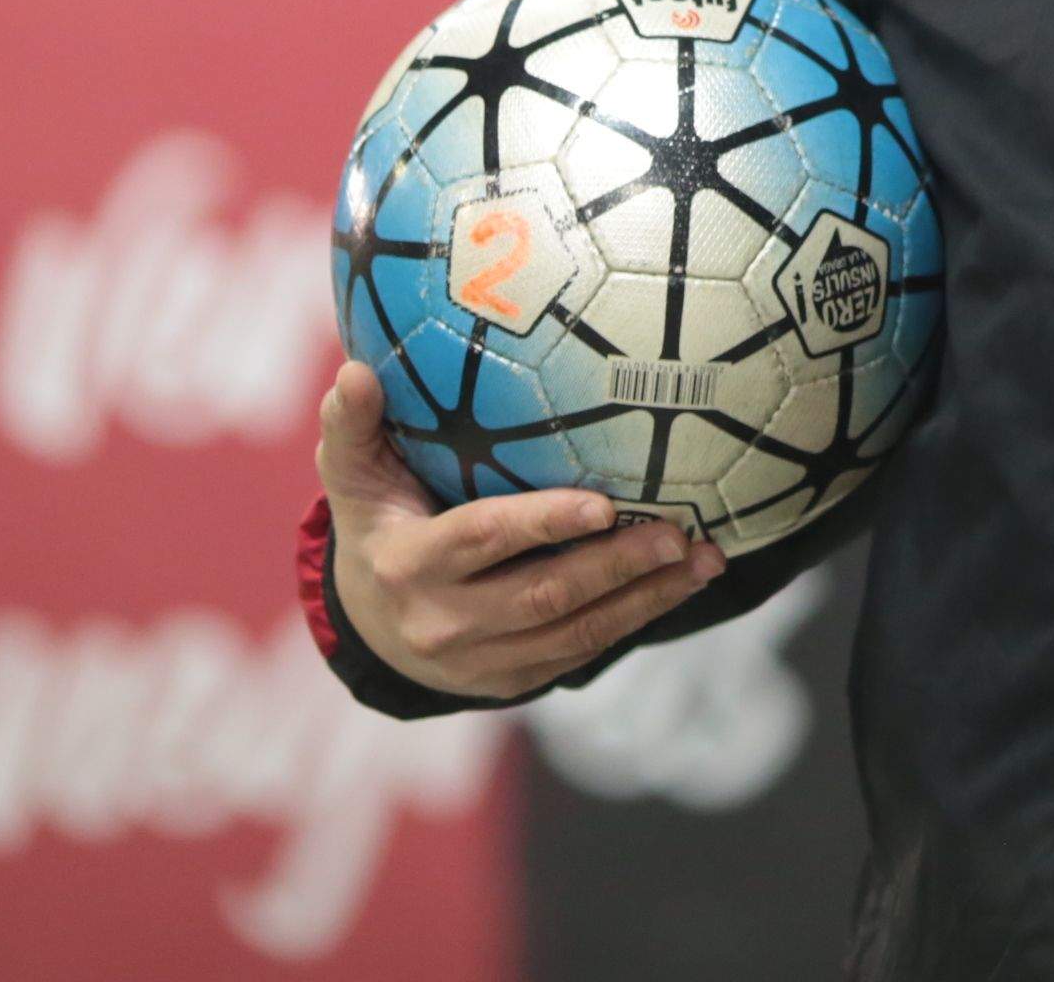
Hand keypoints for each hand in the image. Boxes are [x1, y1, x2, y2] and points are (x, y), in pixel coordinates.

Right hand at [313, 359, 727, 699]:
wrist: (368, 622)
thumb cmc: (375, 522)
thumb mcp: (350, 474)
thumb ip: (352, 425)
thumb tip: (354, 372)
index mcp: (408, 564)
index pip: (482, 539)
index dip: (543, 522)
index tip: (604, 504)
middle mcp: (443, 622)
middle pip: (544, 595)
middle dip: (617, 566)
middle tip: (679, 534)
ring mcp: (480, 661)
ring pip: (574, 633)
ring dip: (645, 599)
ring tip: (703, 561)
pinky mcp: (512, 681)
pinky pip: (580, 652)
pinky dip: (633, 621)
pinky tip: (678, 587)